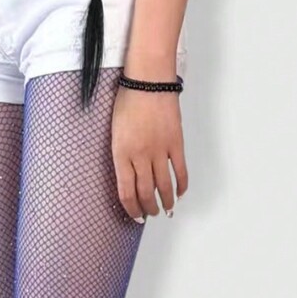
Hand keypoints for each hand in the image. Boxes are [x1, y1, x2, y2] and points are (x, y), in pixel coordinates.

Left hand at [111, 86, 188, 221]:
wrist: (148, 82)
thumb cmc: (128, 101)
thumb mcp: (115, 132)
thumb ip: (121, 156)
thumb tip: (129, 176)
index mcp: (121, 153)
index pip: (126, 191)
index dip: (130, 208)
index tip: (134, 216)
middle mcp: (140, 156)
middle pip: (145, 193)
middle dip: (148, 208)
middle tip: (150, 215)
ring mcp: (159, 151)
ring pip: (163, 186)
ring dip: (165, 201)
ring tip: (166, 209)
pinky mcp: (175, 143)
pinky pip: (180, 170)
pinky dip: (181, 185)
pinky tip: (180, 193)